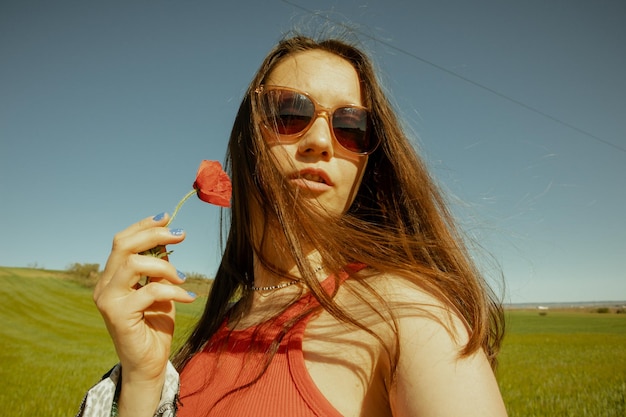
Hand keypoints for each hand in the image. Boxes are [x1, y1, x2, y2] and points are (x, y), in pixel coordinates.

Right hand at [94, 213, 195, 386]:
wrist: (149, 363)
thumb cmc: (155, 325)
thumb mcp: (160, 289)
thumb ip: (159, 267)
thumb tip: (168, 238)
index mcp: (112, 276)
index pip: (122, 241)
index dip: (144, 226)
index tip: (168, 217)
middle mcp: (104, 285)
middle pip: (123, 245)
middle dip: (154, 235)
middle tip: (180, 235)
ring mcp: (108, 300)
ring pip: (134, 264)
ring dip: (165, 266)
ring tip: (183, 278)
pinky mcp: (118, 315)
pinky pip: (149, 291)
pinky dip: (173, 291)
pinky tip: (189, 297)